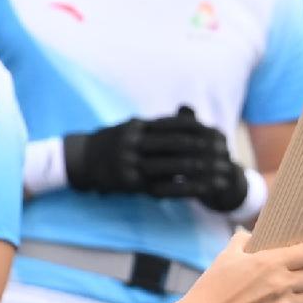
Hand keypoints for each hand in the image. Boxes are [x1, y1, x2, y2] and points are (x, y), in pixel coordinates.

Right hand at [62, 110, 245, 210]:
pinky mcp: (130, 183)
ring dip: (193, 169)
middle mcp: (133, 143)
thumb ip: (159, 123)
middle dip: (197, 147)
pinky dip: (181, 188)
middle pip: (170, 144)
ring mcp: (130, 163)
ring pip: (167, 166)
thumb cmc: (114, 142)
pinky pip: (159, 186)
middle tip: (219, 149)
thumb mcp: (133, 126)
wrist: (83, 160)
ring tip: (214, 169)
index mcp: (136, 127)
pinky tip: (197, 189)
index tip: (212, 129)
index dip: (192, 128)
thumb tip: (188, 113)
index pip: (168, 125)